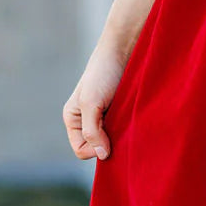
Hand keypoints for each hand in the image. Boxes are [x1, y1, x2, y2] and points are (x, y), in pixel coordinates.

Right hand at [63, 42, 127, 162]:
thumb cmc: (103, 74)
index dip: (95, 148)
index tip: (108, 133)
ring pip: (111, 140)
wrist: (123, 50)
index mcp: (73, 119)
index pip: (81, 150)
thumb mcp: (91, 103)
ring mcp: (104, 117)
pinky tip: (132, 117)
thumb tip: (102, 155)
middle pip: (97, 147)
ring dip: (120, 134)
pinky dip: (128, 128)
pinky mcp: (120, 112)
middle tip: (119, 124)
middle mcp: (87, 121)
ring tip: (126, 117)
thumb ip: (92, 131)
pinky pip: (122, 130)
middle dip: (109, 142)